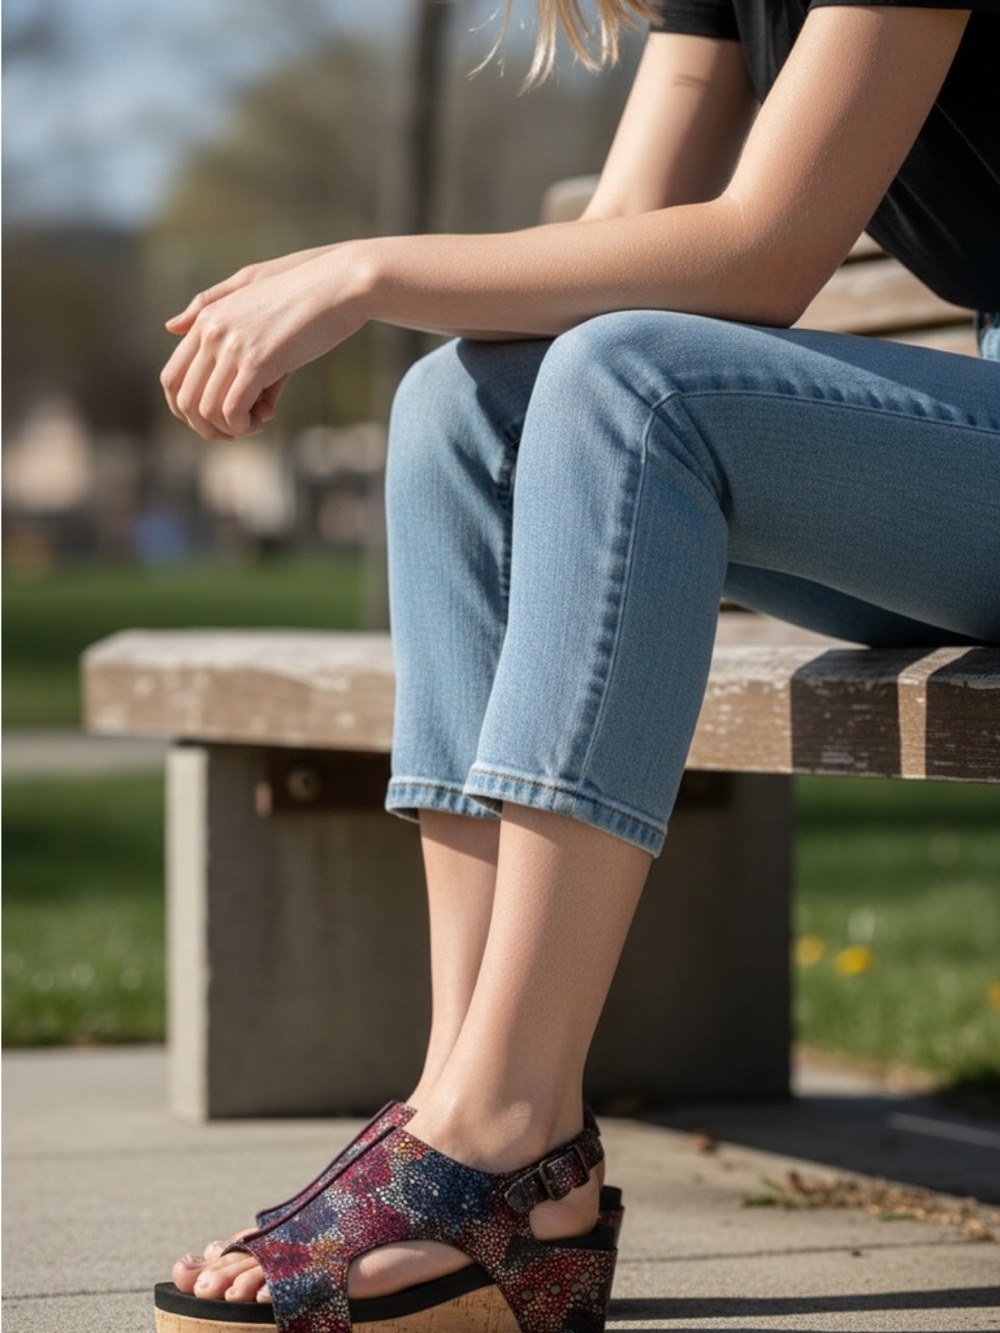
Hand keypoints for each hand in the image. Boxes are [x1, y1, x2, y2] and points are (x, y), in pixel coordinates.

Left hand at [160, 246, 368, 439]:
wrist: (341, 284)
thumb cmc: (303, 289)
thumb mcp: (250, 289)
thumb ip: (208, 305)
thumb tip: (171, 327)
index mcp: (206, 319)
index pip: (172, 377)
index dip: (188, 409)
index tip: (216, 418)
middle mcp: (211, 332)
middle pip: (184, 399)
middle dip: (206, 426)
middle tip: (235, 431)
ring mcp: (233, 346)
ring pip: (207, 409)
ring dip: (228, 429)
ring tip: (254, 424)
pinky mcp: (258, 362)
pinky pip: (232, 410)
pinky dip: (243, 425)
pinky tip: (263, 419)